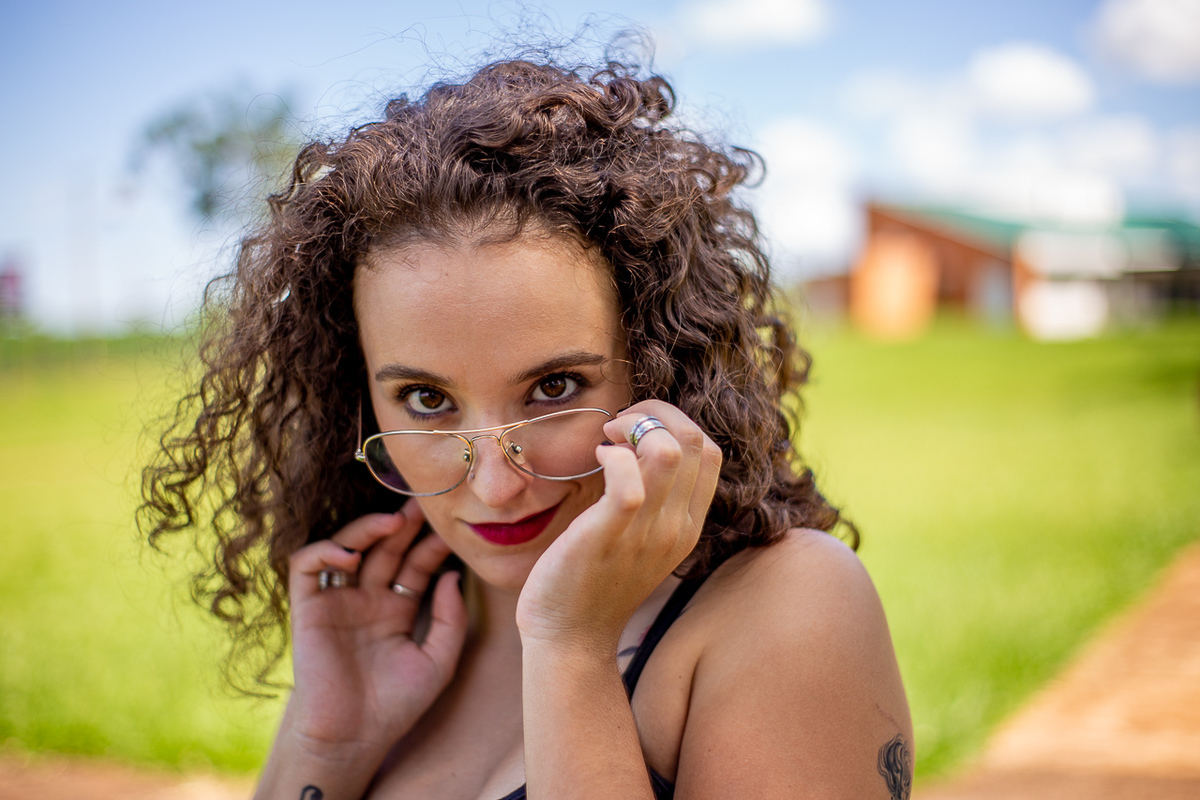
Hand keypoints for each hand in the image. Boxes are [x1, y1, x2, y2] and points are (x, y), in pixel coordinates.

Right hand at [283, 500, 467, 757]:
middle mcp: (367, 599)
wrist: (352, 737)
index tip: (451, 531)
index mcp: (397, 609)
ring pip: (347, 548)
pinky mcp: (308, 609)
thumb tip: (453, 577)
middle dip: (403, 524)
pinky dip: (324, 552)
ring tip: (393, 523)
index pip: (415, 564)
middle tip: (422, 505)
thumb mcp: (438, 661)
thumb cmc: (396, 704)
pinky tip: (349, 556)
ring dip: (366, 529)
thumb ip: (450, 620)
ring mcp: (337, 602)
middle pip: (384, 548)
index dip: (431, 546)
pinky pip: (307, 568)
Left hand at [515, 400, 721, 651]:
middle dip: (654, 413)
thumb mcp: (638, 537)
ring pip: (669, 452)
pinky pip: (627, 482)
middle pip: (695, 441)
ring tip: (608, 438)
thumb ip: (651, 498)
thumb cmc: (593, 579)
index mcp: (688, 524)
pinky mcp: (609, 536)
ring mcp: (647, 532)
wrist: (571, 639)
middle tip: (618, 426)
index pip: (709, 450)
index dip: (673, 422)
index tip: (633, 430)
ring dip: (635, 426)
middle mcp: (676, 527)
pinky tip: (596, 459)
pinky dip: (613, 456)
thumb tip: (637, 444)